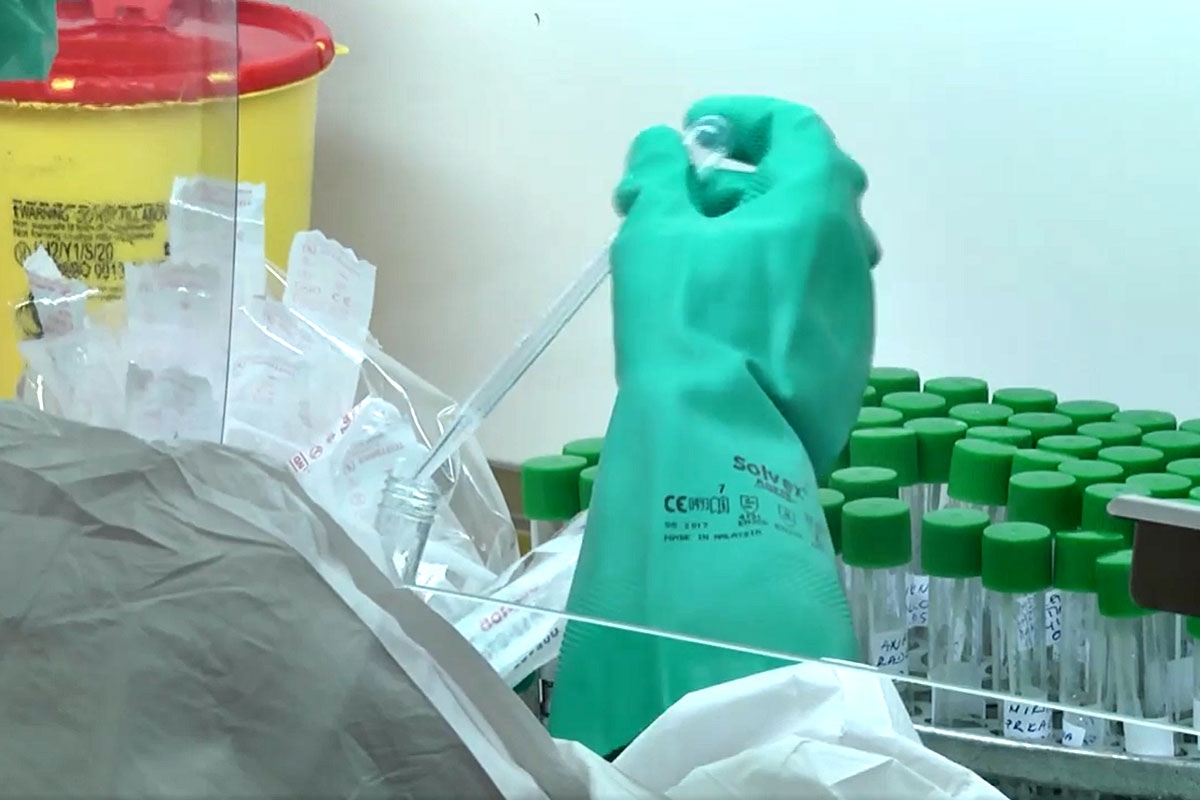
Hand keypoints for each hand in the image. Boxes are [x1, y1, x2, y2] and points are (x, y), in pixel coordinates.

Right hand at [608, 95, 878, 475]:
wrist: (720, 445)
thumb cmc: (685, 322)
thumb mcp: (656, 234)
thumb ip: (662, 176)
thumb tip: (664, 147)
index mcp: (815, 206)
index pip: (793, 129)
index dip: (742, 118)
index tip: (694, 132)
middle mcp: (849, 253)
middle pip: (800, 191)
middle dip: (734, 186)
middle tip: (678, 207)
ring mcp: (854, 314)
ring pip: (804, 253)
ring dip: (750, 241)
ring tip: (690, 268)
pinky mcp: (844, 366)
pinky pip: (806, 305)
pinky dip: (766, 291)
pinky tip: (720, 322)